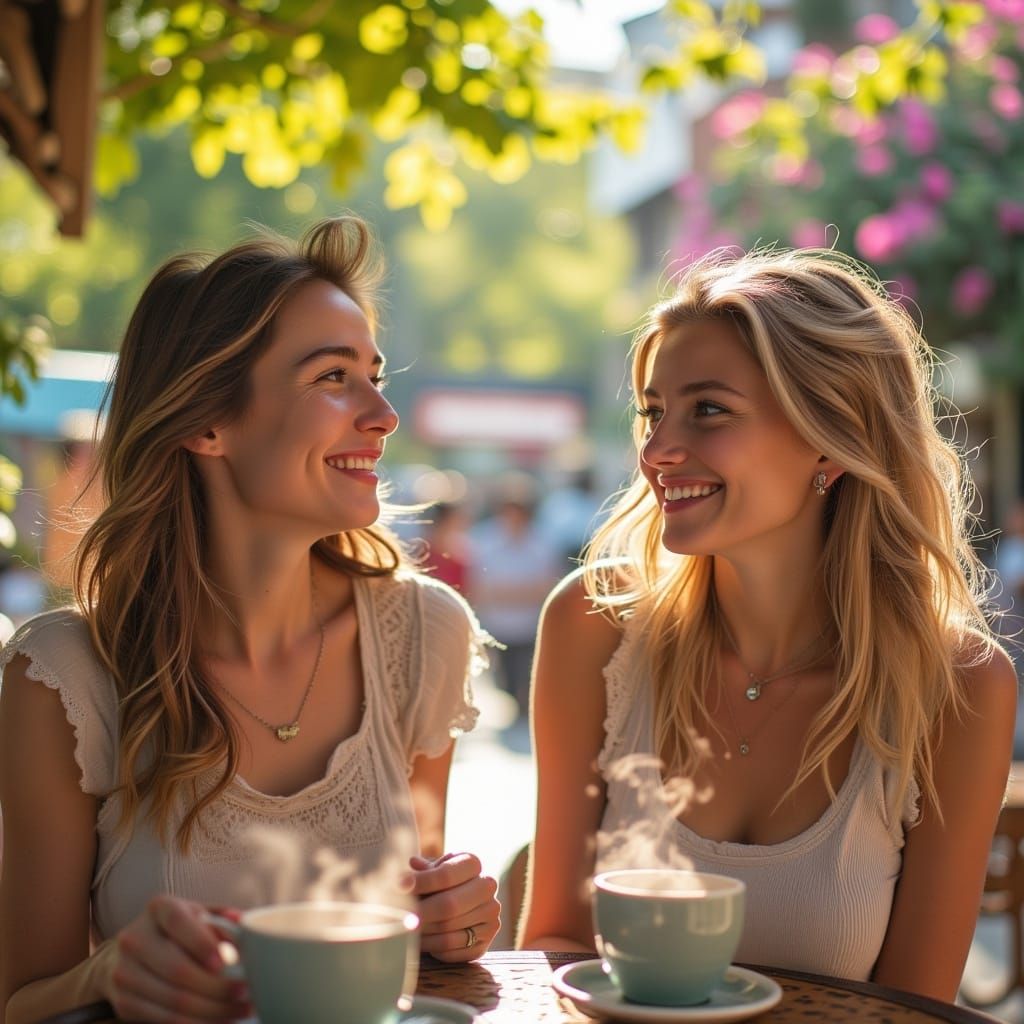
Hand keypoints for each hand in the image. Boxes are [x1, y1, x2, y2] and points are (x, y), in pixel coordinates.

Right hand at [104, 895, 251, 1021]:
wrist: (130, 953)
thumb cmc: (178, 930)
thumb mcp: (197, 914)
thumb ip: (221, 918)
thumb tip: (243, 923)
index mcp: (159, 908)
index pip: (178, 922)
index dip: (201, 943)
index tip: (225, 962)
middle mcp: (135, 938)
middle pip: (177, 969)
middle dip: (217, 986)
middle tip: (245, 992)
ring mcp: (125, 972)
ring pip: (173, 1000)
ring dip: (212, 1010)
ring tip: (240, 1009)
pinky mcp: (124, 1002)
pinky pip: (164, 1019)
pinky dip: (196, 1023)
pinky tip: (219, 1020)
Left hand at [409, 852, 498, 961]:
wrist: (460, 904)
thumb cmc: (439, 884)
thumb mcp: (433, 870)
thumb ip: (424, 870)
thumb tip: (413, 864)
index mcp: (473, 864)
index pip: (446, 874)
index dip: (421, 882)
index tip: (400, 887)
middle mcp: (486, 887)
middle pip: (449, 905)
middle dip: (421, 912)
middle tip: (400, 916)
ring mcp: (490, 915)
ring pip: (449, 930)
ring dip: (423, 933)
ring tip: (406, 931)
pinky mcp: (485, 942)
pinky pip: (453, 950)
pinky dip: (432, 949)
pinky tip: (422, 943)